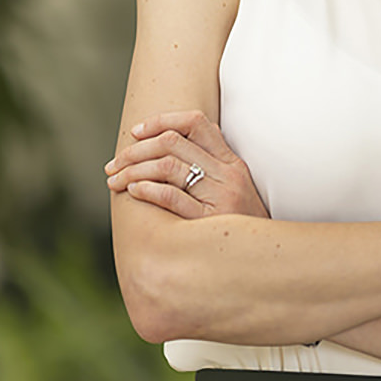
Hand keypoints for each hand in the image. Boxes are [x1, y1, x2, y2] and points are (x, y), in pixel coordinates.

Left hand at [104, 109, 269, 219]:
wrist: (266, 259)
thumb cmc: (243, 226)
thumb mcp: (234, 191)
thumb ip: (210, 169)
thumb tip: (165, 153)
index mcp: (232, 162)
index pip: (195, 122)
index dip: (161, 121)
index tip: (136, 132)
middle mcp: (228, 174)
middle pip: (172, 143)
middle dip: (135, 151)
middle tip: (113, 165)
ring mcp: (221, 197)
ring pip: (168, 167)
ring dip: (133, 170)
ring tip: (116, 181)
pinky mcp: (210, 222)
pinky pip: (173, 197)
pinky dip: (148, 190)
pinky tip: (134, 192)